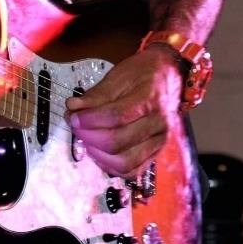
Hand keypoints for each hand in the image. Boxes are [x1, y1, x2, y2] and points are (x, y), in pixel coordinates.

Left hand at [63, 47, 183, 177]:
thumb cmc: (144, 73)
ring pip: (125, 162)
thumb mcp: (119, 75)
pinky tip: (99, 153)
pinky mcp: (156, 152)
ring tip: (86, 139)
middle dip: (89, 136)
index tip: (72, 116)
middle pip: (118, 142)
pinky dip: (112, 167)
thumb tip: (73, 107)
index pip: (116, 117)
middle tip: (75, 126)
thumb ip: (97, 94)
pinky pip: (133, 171)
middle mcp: (158, 124)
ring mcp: (159, 141)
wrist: (170, 76)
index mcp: (149, 100)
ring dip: (98, 154)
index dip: (89, 120)